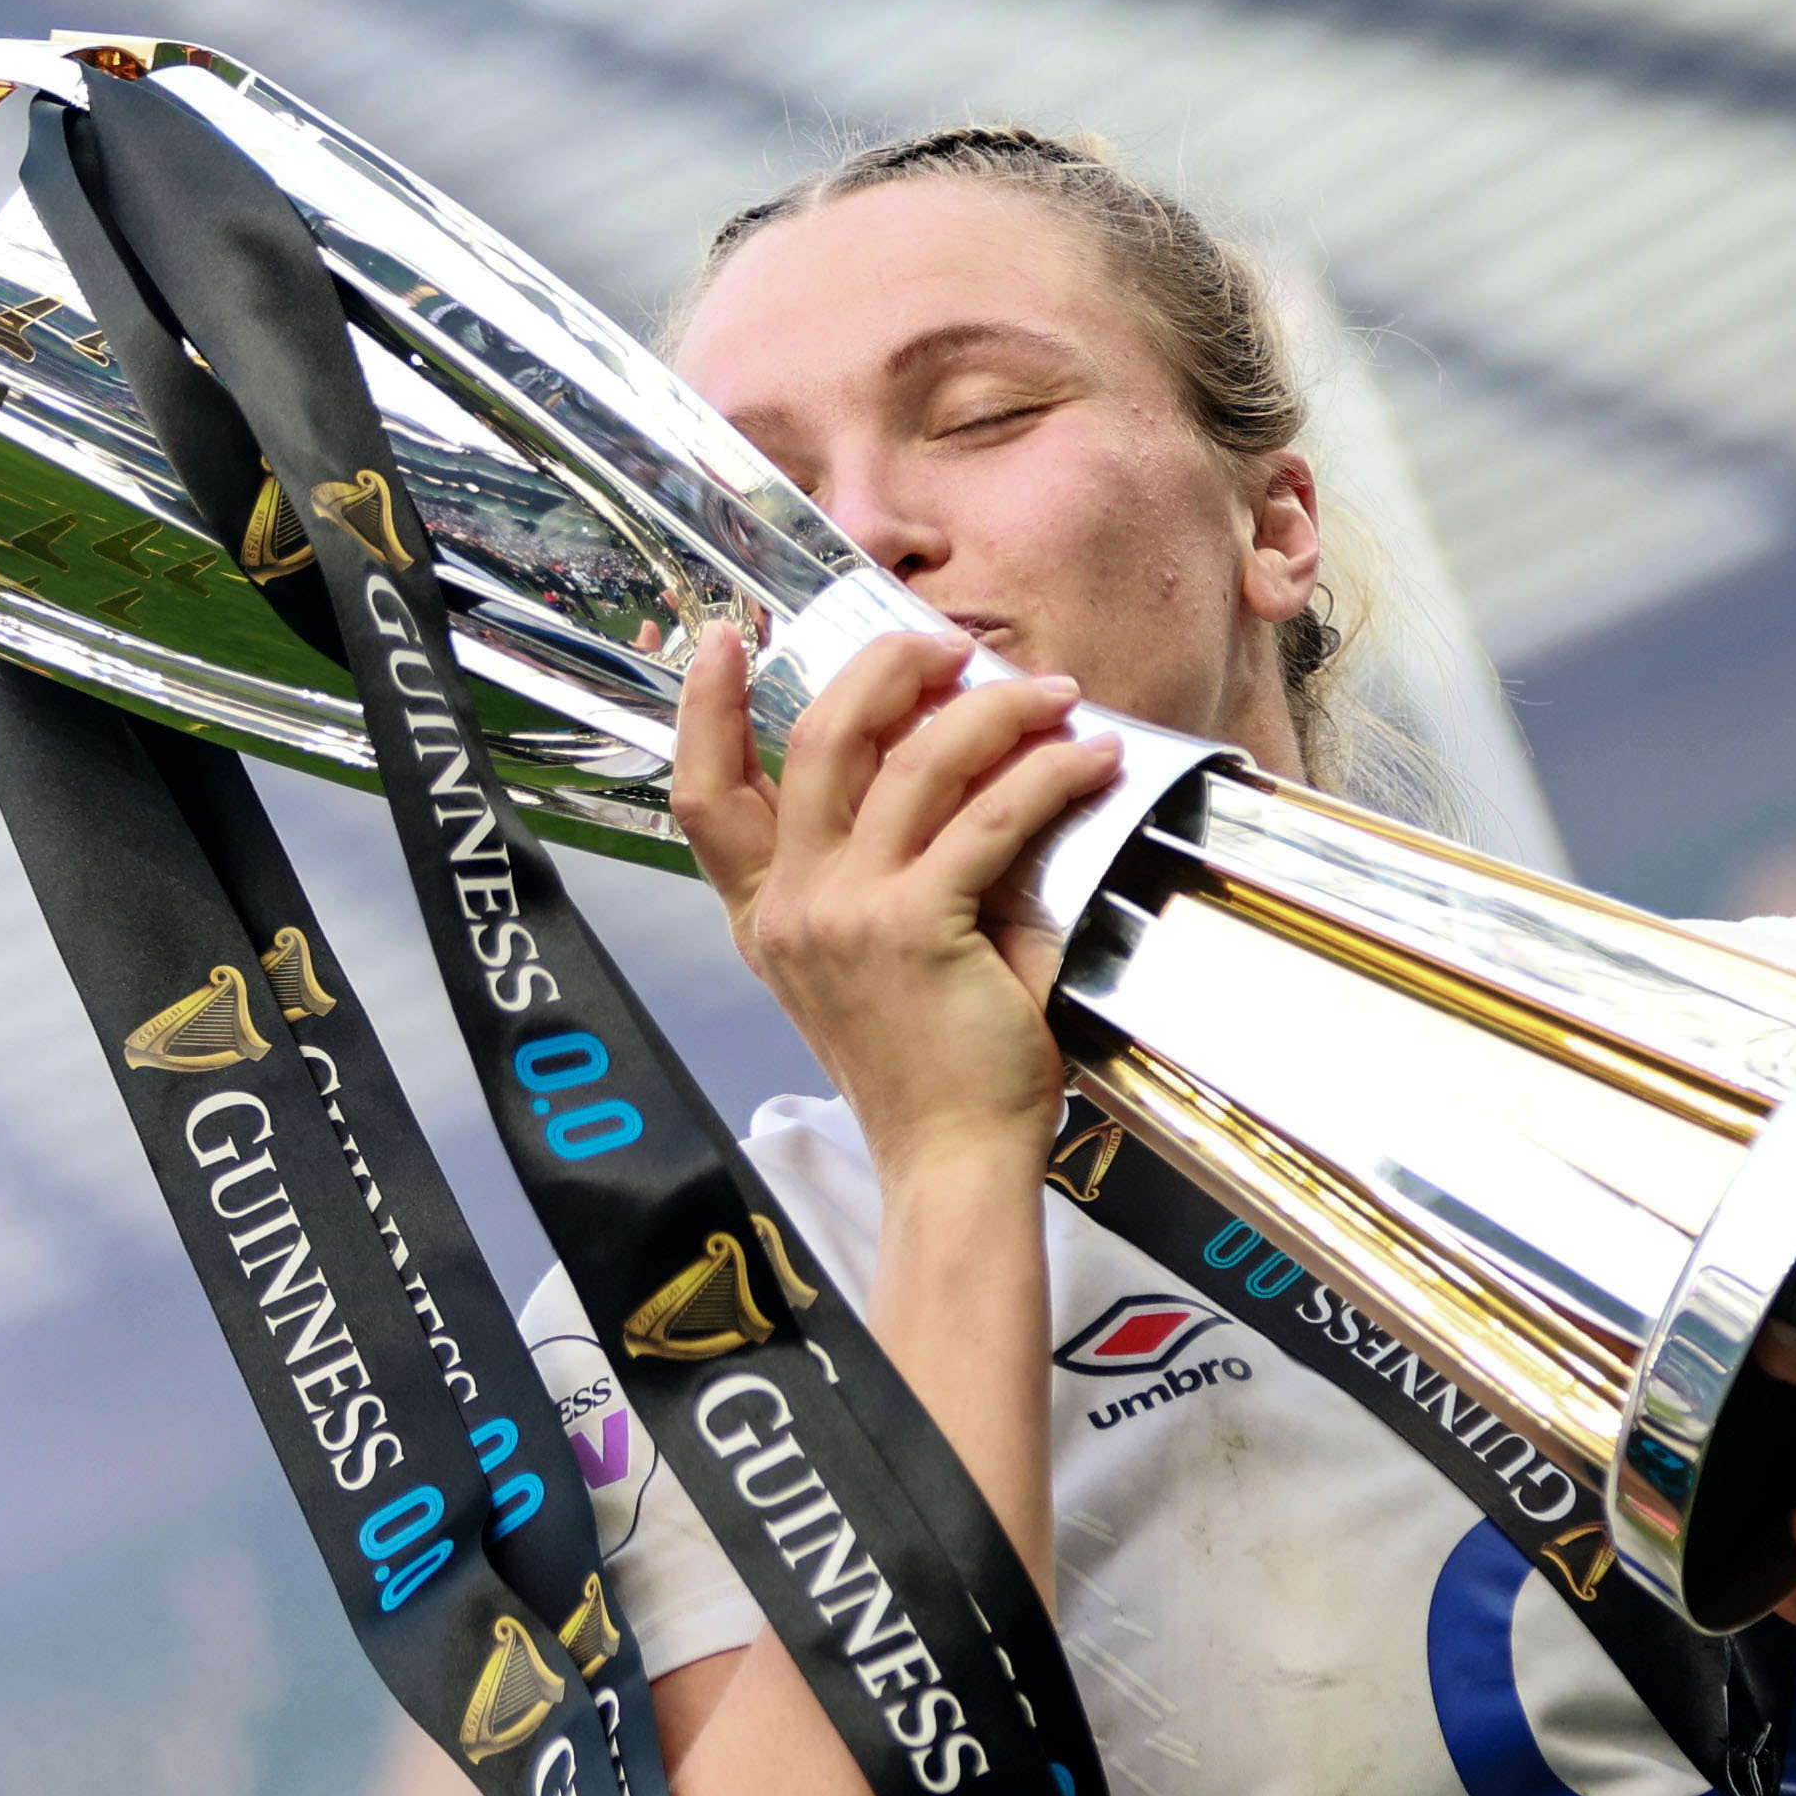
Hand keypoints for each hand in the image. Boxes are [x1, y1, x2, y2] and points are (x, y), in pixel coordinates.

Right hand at [670, 626, 1123, 1172]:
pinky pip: (991, 815)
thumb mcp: (856, 968)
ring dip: (995, 708)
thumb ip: (863, 878)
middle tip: (948, 648)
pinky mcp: (920, 927)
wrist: (949, 1158)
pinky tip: (1092, 762)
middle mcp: (792, 906)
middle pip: (822, 738)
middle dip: (890, 667)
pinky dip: (1050, 773)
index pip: (703, 794)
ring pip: (917, 759)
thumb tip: (939, 770)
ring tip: (1054, 698)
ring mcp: (849, 914)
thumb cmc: (924, 1068)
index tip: (728, 637)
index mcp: (764, 916)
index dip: (706, 706)